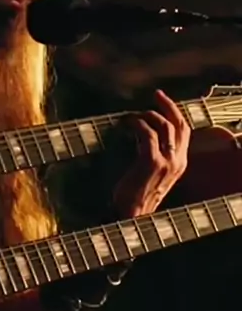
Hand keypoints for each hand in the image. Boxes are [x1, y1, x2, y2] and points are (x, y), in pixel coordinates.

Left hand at [113, 90, 189, 217]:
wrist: (131, 215)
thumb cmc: (136, 196)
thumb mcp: (151, 173)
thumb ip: (151, 154)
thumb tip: (143, 132)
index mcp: (179, 163)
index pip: (184, 131)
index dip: (175, 112)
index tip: (162, 101)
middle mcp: (177, 161)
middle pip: (179, 124)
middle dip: (167, 105)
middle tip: (155, 95)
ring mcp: (166, 161)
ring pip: (164, 126)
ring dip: (147, 115)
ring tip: (132, 116)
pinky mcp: (152, 162)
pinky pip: (147, 133)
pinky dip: (136, 124)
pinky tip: (126, 124)